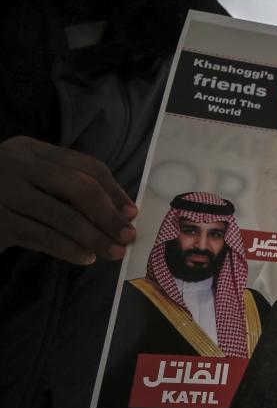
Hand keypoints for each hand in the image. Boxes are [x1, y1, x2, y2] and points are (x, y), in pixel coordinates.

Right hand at [0, 136, 136, 264]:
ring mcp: (4, 193)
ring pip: (62, 216)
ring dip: (94, 237)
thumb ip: (69, 185)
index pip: (86, 166)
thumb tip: (122, 211)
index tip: (132, 213)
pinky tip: (85, 257)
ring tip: (114, 252)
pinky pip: (41, 237)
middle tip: (128, 236)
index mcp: (33, 149)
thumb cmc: (5, 191)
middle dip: (108, 215)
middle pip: (78, 188)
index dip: (115, 191)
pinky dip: (68, 249)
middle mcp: (18, 165)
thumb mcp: (33, 176)